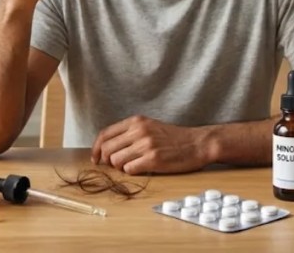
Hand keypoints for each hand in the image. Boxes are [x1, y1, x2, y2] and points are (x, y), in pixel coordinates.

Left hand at [91, 115, 213, 173]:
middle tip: (116, 166)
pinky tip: (142, 168)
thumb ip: (130, 133)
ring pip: (116, 161)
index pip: (105, 134)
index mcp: (136, 121)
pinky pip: (129, 170)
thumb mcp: (150, 126)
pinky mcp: (153, 159)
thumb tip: (107, 149)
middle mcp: (139, 131)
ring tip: (134, 165)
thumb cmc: (173, 138)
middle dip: (108, 161)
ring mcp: (146, 145)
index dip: (96, 149)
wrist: (197, 143)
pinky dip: (132, 172)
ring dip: (121, 167)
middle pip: (107, 149)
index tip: (96, 159)